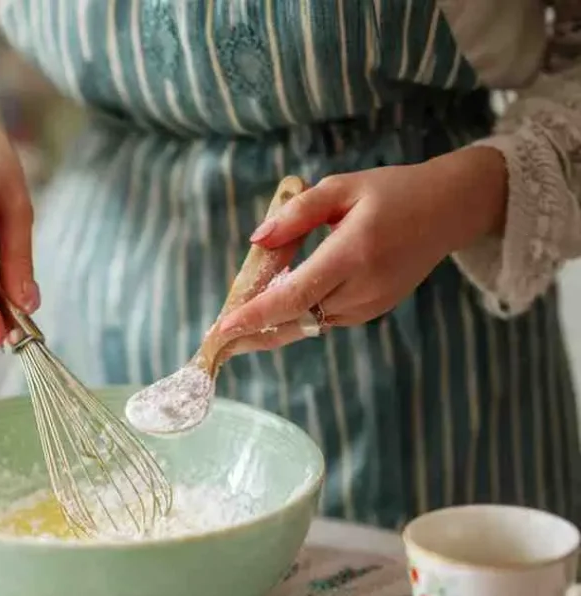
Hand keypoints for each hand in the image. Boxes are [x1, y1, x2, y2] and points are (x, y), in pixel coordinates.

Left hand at [217, 147, 507, 346]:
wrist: (449, 211)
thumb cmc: (391, 192)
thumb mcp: (342, 187)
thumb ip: (297, 214)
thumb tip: (256, 241)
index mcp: (352, 253)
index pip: (293, 296)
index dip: (254, 316)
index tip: (222, 330)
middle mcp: (361, 287)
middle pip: (295, 320)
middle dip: (252, 332)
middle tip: (214, 341)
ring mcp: (368, 306)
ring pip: (307, 325)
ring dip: (271, 326)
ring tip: (235, 327)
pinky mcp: (371, 313)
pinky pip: (323, 320)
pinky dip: (296, 318)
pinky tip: (273, 311)